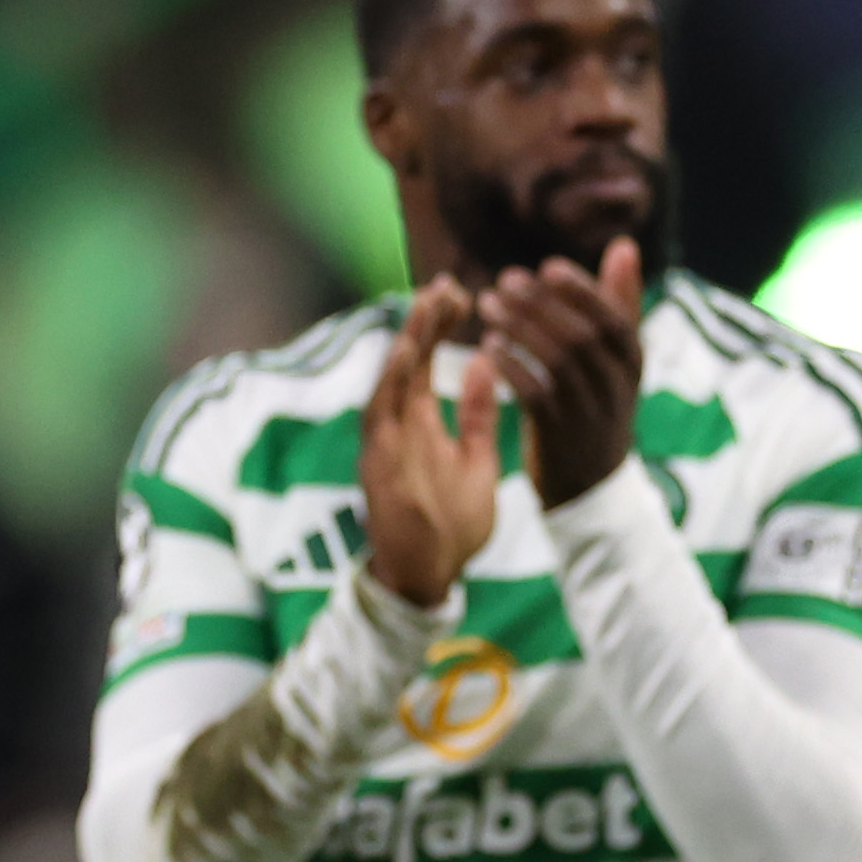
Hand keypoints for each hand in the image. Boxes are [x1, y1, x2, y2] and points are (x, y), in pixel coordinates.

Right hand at [358, 277, 504, 607]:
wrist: (429, 577)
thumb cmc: (451, 525)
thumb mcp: (476, 460)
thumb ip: (476, 414)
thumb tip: (483, 363)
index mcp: (419, 424)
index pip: (425, 364)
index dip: (440, 328)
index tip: (460, 295)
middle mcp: (397, 427)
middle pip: (406, 362)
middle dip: (424, 322)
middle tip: (445, 284)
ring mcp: (385, 443)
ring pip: (391, 381)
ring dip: (407, 342)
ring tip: (426, 303)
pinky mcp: (378, 462)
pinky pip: (382, 415)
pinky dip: (390, 382)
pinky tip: (404, 351)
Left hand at [478, 236, 644, 506]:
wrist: (591, 484)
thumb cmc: (597, 403)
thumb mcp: (615, 357)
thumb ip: (617, 302)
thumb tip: (623, 245)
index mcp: (631, 362)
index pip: (613, 319)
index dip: (581, 291)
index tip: (547, 266)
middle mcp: (616, 386)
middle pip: (582, 337)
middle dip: (542, 304)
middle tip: (505, 280)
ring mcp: (588, 412)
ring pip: (556, 363)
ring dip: (520, 329)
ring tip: (488, 304)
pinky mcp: (558, 435)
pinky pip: (534, 395)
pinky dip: (512, 367)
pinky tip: (488, 346)